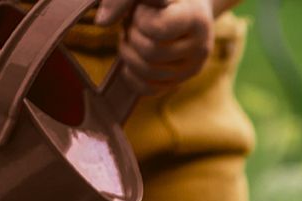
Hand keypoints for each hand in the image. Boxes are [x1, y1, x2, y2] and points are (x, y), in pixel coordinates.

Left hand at [95, 0, 215, 93]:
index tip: (143, 7)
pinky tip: (131, 55)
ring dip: (128, 52)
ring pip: (148, 73)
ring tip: (131, 34)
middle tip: (133, 20)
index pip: (158, 30)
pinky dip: (132, 75)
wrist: (189, 1)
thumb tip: (101, 23)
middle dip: (132, 35)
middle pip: (150, 53)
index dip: (140, 18)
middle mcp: (200, 47)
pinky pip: (149, 89)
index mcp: (196, 19)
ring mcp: (191, 68)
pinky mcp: (179, 81)